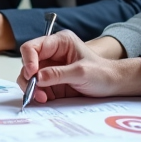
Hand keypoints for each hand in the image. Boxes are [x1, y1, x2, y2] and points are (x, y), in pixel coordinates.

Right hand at [18, 29, 140, 101]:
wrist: (112, 85)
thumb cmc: (102, 73)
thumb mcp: (81, 72)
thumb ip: (57, 74)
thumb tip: (36, 77)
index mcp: (59, 42)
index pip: (33, 47)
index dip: (29, 60)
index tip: (32, 74)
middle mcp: (51, 53)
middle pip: (28, 63)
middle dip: (28, 78)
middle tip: (34, 90)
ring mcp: (50, 68)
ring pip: (29, 77)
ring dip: (32, 88)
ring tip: (42, 98)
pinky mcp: (50, 81)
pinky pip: (36, 87)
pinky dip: (37, 94)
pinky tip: (45, 99)